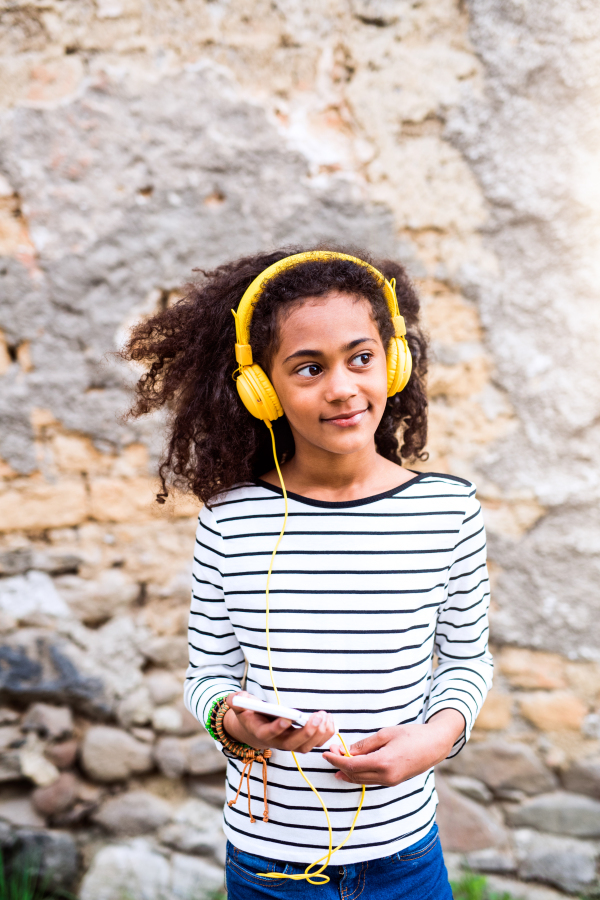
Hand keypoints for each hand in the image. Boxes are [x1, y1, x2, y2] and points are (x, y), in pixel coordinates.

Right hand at [223, 691, 335, 753]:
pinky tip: (330, 719)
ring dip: (319, 733)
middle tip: (317, 716)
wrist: (256, 728)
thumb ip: (237, 700)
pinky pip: (316, 742)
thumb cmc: (250, 714)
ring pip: (307, 746)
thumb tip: (234, 698)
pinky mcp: (302, 741)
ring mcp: (291, 743)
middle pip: (293, 744)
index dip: (278, 727)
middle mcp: (278, 742)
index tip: (287, 718)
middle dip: (307, 732)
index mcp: (262, 732)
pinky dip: (326, 733)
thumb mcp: (240, 705)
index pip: (270, 733)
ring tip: (325, 715)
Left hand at [322, 709, 464, 785]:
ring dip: (348, 772)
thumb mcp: (386, 734)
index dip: (337, 760)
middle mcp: (386, 777)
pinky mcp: (393, 782)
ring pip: (362, 780)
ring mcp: (390, 781)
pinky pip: (370, 780)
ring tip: (337, 761)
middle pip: (355, 775)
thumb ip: (366, 744)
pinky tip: (352, 768)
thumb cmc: (412, 735)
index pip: (352, 765)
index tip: (326, 754)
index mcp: (383, 763)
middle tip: (331, 753)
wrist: (435, 745)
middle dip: (340, 765)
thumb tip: (348, 750)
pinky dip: (359, 774)